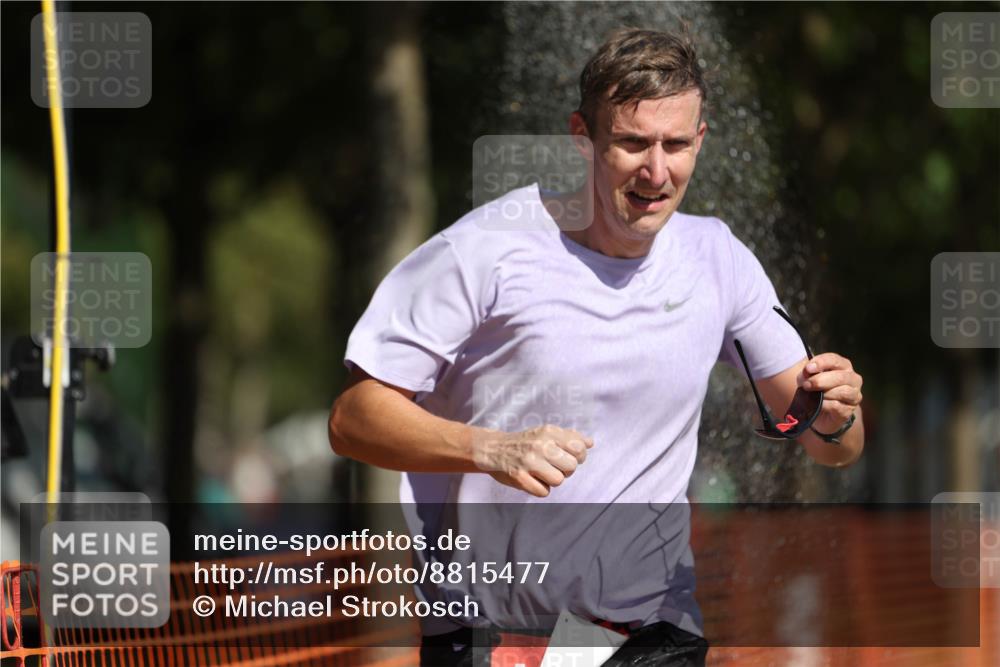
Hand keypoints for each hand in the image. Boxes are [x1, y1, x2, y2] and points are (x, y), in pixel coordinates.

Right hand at [472, 424, 593, 496]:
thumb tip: (590, 443)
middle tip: (554, 465)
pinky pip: (544, 492)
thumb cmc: (525, 443)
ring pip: (559, 481)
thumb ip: (569, 437)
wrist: (494, 449)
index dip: (579, 456)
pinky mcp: (520, 478)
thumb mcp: (546, 433)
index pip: (579, 448)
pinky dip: (540, 488)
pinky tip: (533, 479)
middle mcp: (540, 446)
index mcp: (549, 432)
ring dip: (553, 480)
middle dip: (566, 469)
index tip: (569, 457)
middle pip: (572, 467)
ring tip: (542, 472)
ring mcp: (529, 462)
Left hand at [798, 353, 862, 433]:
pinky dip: (826, 405)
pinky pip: (838, 406)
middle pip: (841, 377)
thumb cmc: (815, 389)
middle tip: (806, 385)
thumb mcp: (808, 377)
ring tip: (813, 396)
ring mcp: (854, 395)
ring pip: (843, 392)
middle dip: (821, 380)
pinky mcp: (849, 410)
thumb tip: (807, 371)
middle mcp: (853, 379)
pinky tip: (819, 405)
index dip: (821, 363)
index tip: (808, 369)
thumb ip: (808, 372)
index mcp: (843, 366)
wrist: (818, 412)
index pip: (835, 360)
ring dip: (825, 393)